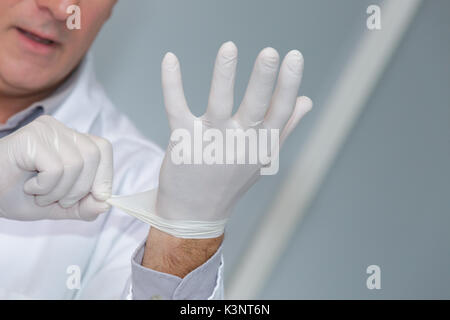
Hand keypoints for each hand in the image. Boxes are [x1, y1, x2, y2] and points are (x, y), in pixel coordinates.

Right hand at [0, 115, 112, 220]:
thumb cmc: (17, 195)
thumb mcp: (59, 205)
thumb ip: (84, 206)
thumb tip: (106, 204)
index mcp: (70, 140)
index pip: (103, 148)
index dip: (105, 175)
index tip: (96, 197)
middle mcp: (60, 130)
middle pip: (94, 155)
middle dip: (81, 188)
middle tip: (57, 199)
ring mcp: (45, 130)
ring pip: (76, 163)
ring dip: (59, 190)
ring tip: (39, 193)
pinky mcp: (30, 137)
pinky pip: (56, 168)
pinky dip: (45, 187)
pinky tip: (29, 186)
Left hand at [155, 41, 311, 236]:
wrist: (194, 214)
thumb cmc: (230, 182)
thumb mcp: (262, 158)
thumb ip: (285, 128)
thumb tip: (306, 100)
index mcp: (260, 145)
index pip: (280, 112)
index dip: (288, 85)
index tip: (294, 57)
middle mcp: (238, 144)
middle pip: (255, 107)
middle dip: (263, 79)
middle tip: (270, 53)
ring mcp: (210, 143)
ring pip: (219, 104)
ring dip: (224, 75)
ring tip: (229, 48)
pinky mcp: (183, 141)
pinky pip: (177, 107)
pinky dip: (172, 83)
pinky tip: (170, 59)